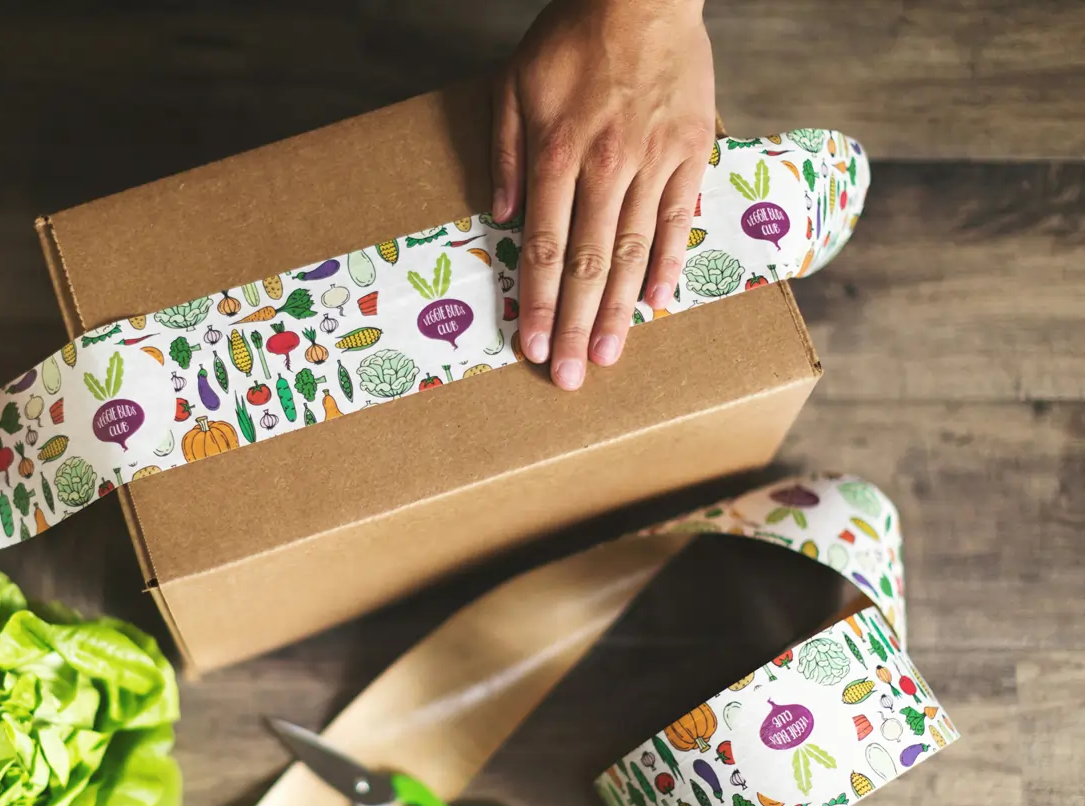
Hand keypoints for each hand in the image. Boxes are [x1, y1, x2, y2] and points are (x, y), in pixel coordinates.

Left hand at [494, 0, 714, 388]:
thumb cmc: (570, 39)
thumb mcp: (511, 86)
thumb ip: (504, 155)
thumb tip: (501, 219)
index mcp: (558, 154)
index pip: (544, 248)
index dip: (537, 303)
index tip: (530, 347)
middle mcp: (607, 168)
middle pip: (587, 265)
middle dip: (575, 327)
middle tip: (568, 377)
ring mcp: (654, 164)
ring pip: (634, 253)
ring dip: (618, 312)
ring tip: (606, 357)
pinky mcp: (691, 154)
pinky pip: (680, 221)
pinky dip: (668, 265)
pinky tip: (656, 304)